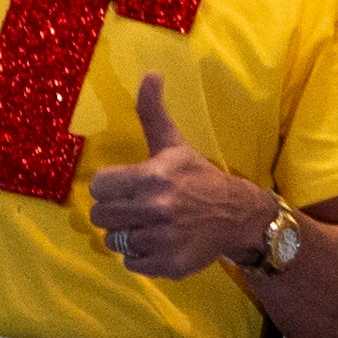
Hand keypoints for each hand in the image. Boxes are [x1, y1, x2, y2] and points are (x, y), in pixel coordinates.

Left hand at [89, 72, 269, 278]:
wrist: (237, 215)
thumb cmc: (198, 177)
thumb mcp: (174, 144)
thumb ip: (153, 112)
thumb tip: (150, 73)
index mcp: (153, 177)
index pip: (99, 187)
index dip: (111, 187)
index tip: (128, 187)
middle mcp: (157, 208)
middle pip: (100, 217)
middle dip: (116, 212)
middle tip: (137, 208)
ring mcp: (163, 239)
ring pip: (114, 242)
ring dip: (128, 235)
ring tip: (149, 226)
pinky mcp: (169, 264)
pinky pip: (131, 264)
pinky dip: (141, 257)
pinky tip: (160, 242)